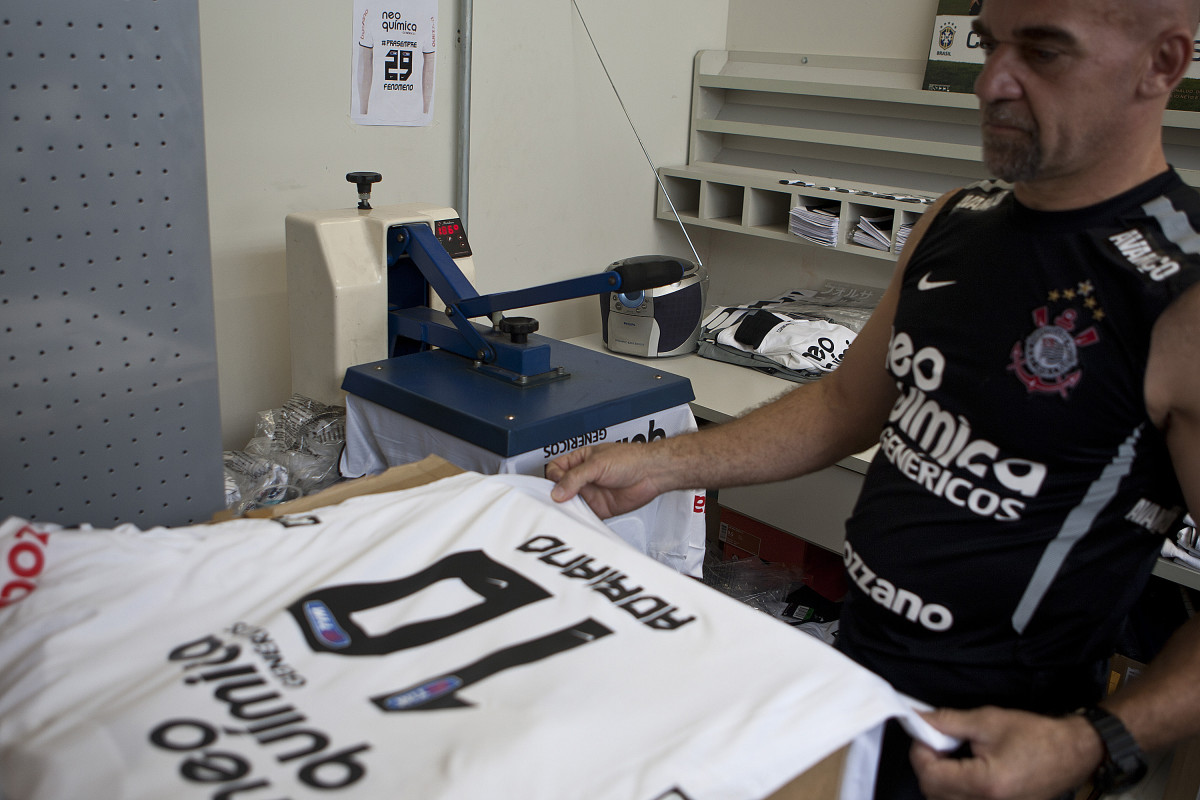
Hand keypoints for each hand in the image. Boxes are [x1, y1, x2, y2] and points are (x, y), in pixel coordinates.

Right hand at [547, 443, 667, 518]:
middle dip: (557, 495)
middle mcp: (584, 477)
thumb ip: (575, 478)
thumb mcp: (597, 464)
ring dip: (568, 508)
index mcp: (580, 460)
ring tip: (569, 510)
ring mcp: (591, 492)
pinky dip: (580, 519)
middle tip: (559, 501)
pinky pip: (585, 515)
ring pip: (571, 503)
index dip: (553, 477)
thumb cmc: (630, 459)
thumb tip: (558, 491)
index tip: (556, 486)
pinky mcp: (600, 507)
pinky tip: (580, 518)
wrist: (652, 473)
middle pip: (560, 488)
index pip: (556, 469)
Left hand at [911, 707, 1102, 799]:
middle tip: (939, 743)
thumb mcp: (988, 721)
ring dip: (939, 778)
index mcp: (985, 784)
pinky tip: (965, 770)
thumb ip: (948, 721)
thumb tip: (919, 718)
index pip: (930, 776)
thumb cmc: (1036, 735)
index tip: (925, 734)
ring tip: (954, 755)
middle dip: (928, 765)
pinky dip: (955, 788)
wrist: (1073, 753)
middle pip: (933, 793)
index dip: (921, 752)